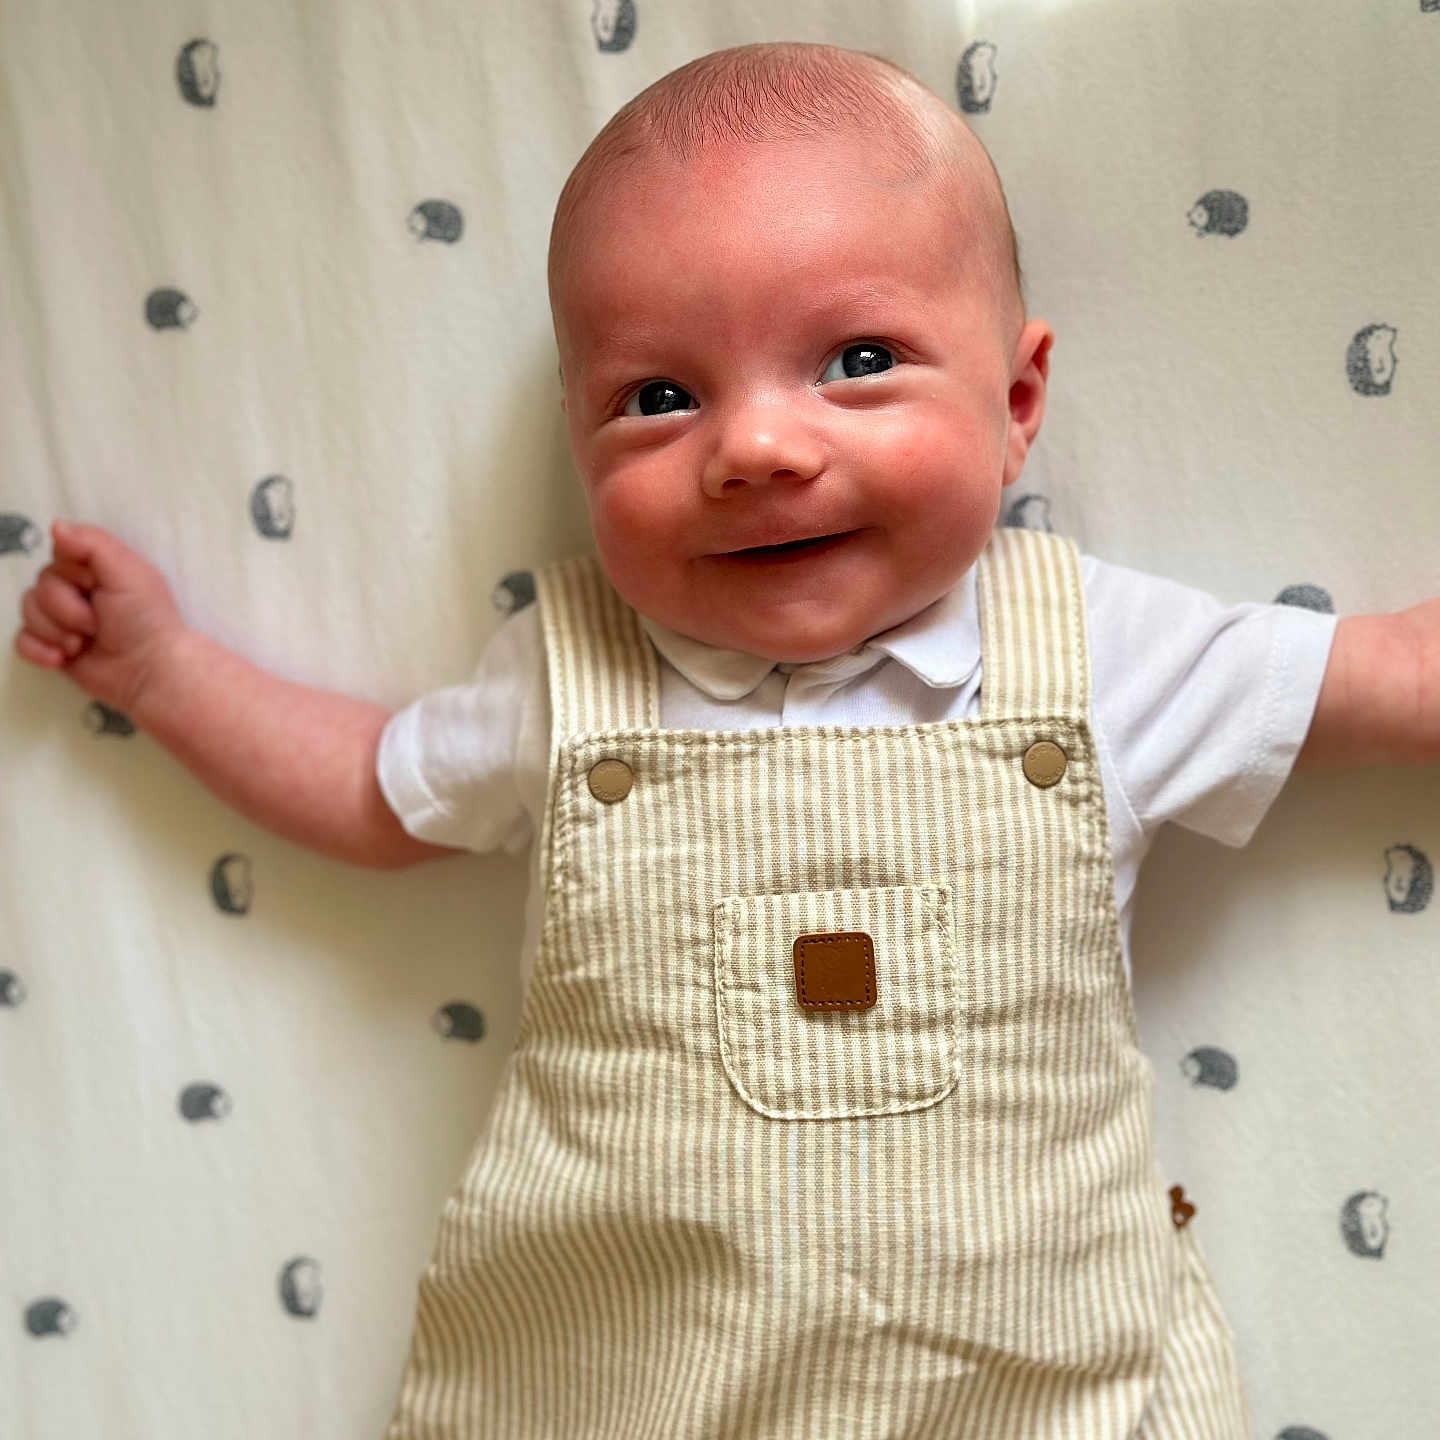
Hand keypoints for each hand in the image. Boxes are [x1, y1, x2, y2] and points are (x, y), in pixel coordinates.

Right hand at [14, 521, 186, 713]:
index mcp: (95, 568)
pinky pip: (21, 640)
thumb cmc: (146, 619)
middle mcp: (75, 589)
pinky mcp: (52, 646)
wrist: (149, 671)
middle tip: (98, 625)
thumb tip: (56, 525)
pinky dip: (39, 650)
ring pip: (28, 611)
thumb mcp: (128, 572)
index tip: (97, 586)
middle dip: (68, 609)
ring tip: (84, 644)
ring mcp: (62, 619)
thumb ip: (93, 544)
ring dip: (57, 631)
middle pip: (40, 585)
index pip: (58, 554)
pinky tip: (63, 659)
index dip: (72, 573)